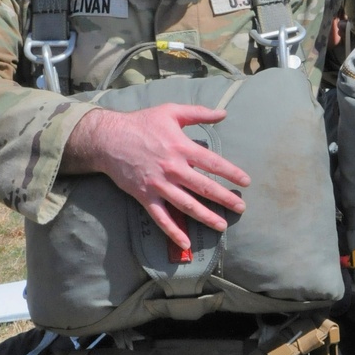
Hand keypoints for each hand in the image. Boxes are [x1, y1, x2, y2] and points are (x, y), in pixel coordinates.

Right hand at [63, 102, 249, 248]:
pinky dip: (173, 231)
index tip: (246, 182)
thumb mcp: (170, 111)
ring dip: (206, 217)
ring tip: (222, 225)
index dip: (231, 173)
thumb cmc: (141, 123)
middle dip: (225, 199)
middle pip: (204, 187)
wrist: (108, 139)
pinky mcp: (145, 196)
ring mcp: (159, 185)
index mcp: (181, 147)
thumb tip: (223, 113)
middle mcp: (172, 168)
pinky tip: (186, 243)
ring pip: (186, 205)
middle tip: (241, 208)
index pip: (212, 162)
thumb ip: (198, 112)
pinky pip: (161, 217)